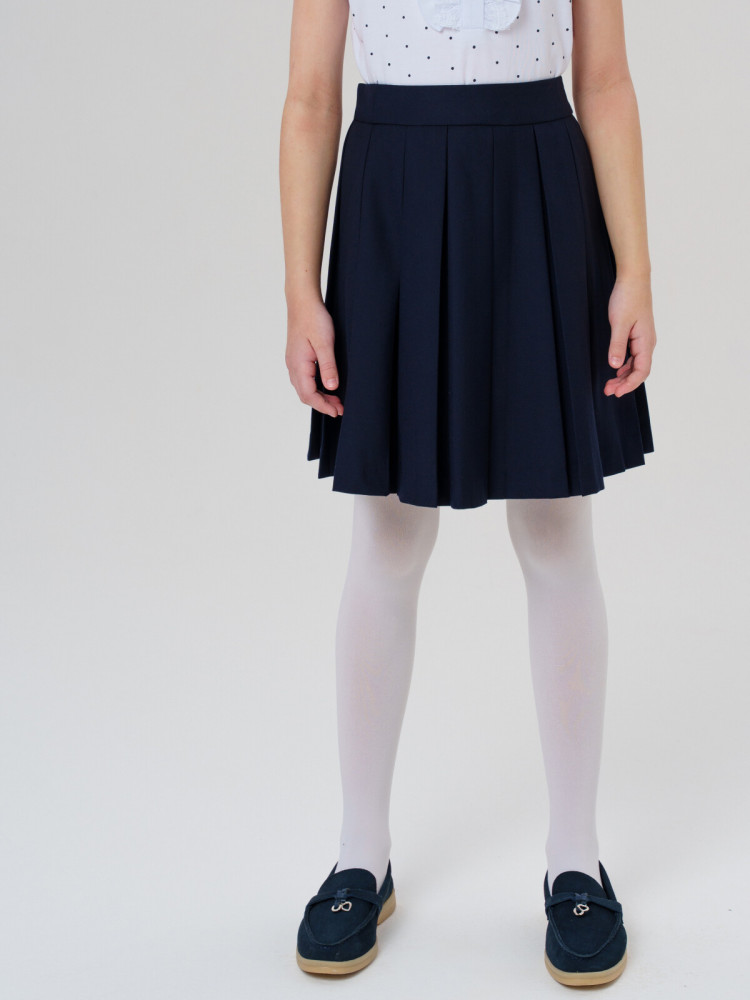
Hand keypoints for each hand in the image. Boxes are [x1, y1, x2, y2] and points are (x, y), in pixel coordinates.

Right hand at [285, 298, 343, 417]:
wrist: (302, 301)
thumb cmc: (314, 319)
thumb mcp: (325, 343)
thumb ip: (328, 366)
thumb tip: (332, 388)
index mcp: (298, 365)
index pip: (309, 395)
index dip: (323, 406)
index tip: (337, 411)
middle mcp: (292, 366)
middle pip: (305, 394)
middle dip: (322, 404)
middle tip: (339, 408)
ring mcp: (293, 362)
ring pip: (304, 388)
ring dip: (319, 397)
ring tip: (335, 400)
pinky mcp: (296, 357)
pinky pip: (303, 379)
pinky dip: (314, 387)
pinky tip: (325, 385)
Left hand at [603, 274, 656, 396]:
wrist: (634, 279)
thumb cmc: (628, 298)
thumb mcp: (619, 323)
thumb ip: (617, 345)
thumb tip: (614, 365)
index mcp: (645, 341)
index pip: (642, 371)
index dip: (630, 384)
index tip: (617, 392)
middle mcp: (647, 342)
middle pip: (639, 371)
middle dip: (625, 383)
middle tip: (608, 391)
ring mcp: (643, 339)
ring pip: (636, 364)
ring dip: (623, 376)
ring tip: (609, 384)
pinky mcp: (637, 334)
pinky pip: (633, 356)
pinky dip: (624, 366)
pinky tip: (616, 369)